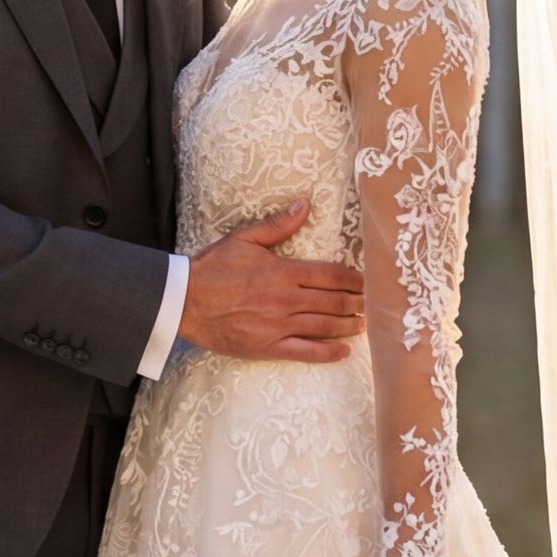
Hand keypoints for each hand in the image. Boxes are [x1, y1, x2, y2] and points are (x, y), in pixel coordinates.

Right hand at [178, 198, 363, 362]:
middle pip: (332, 301)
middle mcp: (286, 299)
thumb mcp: (244, 238)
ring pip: (324, 326)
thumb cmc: (212, 268)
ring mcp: (278, 326)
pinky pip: (305, 352)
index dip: (353, 279)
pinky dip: (328, 353)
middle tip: (372, 304)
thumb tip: (305, 204)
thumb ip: (279, 224)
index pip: (330, 274)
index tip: (366, 282)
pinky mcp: (267, 347)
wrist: (183, 301)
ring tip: (363, 324)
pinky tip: (344, 351)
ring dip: (348, 325)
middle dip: (356, 302)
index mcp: (283, 271)